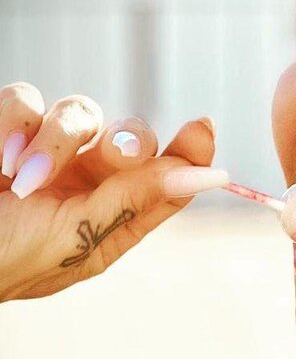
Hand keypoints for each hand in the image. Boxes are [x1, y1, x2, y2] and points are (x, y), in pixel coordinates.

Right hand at [0, 82, 228, 300]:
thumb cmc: (6, 260)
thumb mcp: (76, 238)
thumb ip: (136, 200)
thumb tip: (212, 176)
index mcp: (112, 217)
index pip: (167, 176)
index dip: (191, 150)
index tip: (202, 127)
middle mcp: (86, 181)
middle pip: (132, 135)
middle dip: (129, 139)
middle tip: (117, 152)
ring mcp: (46, 152)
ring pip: (80, 111)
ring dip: (56, 141)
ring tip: (21, 180)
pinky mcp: (6, 129)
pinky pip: (24, 99)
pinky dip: (11, 125)